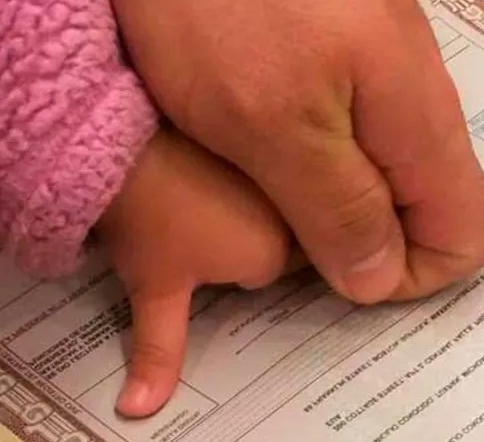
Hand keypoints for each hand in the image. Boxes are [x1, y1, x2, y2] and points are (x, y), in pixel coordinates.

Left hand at [97, 129, 290, 417]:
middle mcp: (290, 218)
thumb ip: (160, 351)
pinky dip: (254, 179)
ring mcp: (282, 178)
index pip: (271, 277)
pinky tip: (216, 175)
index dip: (240, 271)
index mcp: (272, 256)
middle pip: (289, 244)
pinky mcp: (265, 148)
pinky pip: (274, 175)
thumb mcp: (153, 290)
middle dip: (260, 243)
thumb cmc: (144, 222)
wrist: (121, 151)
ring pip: (286, 207)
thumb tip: (140, 408)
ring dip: (263, 209)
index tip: (210, 261)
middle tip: (209, 233)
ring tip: (209, 204)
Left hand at [111, 0, 483, 304]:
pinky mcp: (354, 46)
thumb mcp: (273, 122)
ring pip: (390, 170)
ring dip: (336, 198)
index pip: (466, 241)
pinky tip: (264, 132)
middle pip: (431, 210)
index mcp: (420, 127)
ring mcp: (389, 70)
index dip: (406, 278)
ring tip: (262, 182)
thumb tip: (381, 280)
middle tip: (281, 228)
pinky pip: (359, 127)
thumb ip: (338, 207)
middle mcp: (421, 103)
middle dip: (365, 241)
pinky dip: (321, 153)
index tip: (328, 266)